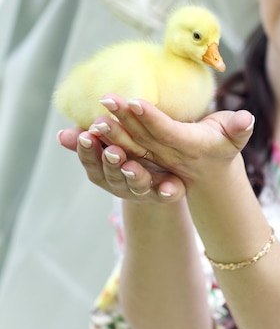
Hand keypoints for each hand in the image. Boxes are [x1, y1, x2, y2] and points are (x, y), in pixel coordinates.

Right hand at [57, 127, 185, 202]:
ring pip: (137, 185)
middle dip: (111, 163)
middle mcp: (122, 184)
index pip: (92, 162)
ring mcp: (144, 190)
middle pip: (113, 175)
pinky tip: (170, 187)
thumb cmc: (128, 153)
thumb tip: (60, 135)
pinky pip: (168, 194)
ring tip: (132, 166)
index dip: (88, 151)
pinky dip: (167, 191)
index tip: (86, 136)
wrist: (161, 174)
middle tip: (112, 150)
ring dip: (134, 176)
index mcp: (106, 171)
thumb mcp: (107, 144)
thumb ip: (86, 140)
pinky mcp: (167, 193)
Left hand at [85, 95, 254, 186]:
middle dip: (123, 120)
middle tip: (106, 99)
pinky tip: (84, 130)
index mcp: (190, 148)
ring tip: (92, 116)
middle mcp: (169, 158)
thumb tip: (247, 118)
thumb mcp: (234, 136)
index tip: (134, 101)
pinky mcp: (144, 159)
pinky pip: (122, 149)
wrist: (210, 174)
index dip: (150, 117)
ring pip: (129, 145)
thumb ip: (239, 128)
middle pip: (143, 138)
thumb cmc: (224, 145)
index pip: (166, 131)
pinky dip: (104, 142)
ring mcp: (155, 161)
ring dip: (111, 132)